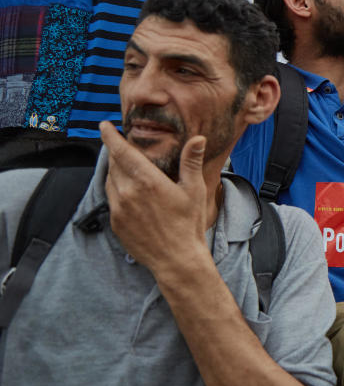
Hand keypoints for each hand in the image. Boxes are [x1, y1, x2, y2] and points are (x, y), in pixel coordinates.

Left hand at [99, 121, 210, 275]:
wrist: (176, 259)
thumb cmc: (188, 223)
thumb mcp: (194, 189)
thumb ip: (190, 161)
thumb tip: (197, 138)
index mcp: (148, 181)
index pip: (122, 152)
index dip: (111, 137)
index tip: (104, 126)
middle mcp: (128, 193)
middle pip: (114, 164)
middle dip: (116, 152)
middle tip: (121, 144)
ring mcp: (119, 209)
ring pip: (110, 180)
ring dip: (115, 170)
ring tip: (125, 165)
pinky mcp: (116, 222)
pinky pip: (111, 198)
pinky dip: (116, 188)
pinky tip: (128, 189)